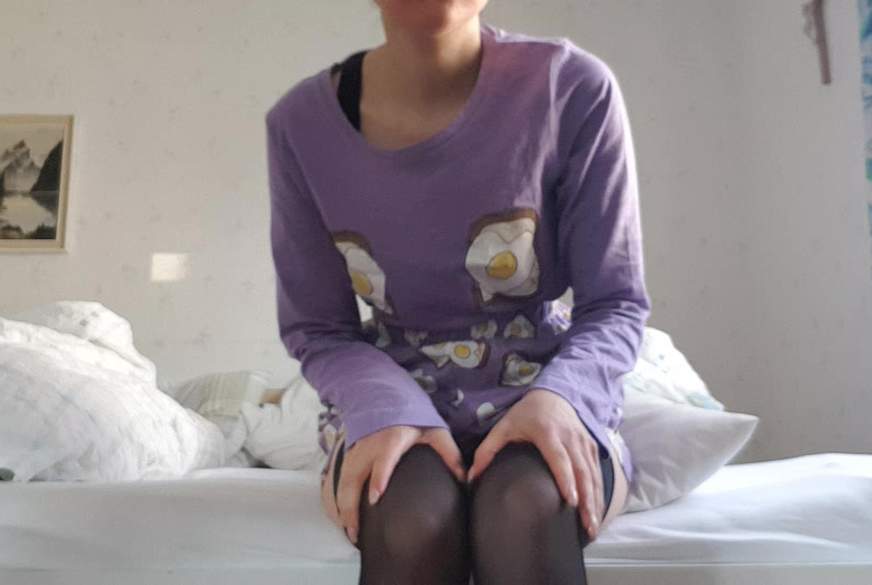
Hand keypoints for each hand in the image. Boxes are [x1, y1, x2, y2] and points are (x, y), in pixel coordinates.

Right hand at [337, 425, 466, 544]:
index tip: (375, 498)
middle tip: (356, 531)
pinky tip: (341, 518)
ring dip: (342, 507)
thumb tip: (464, 478)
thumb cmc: (412, 418)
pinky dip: (336, 500)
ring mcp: (355, 451)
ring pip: (342, 482)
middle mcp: (369, 447)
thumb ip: (448, 451)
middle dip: (352, 505)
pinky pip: (336, 480)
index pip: (384, 460)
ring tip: (349, 531)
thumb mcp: (434, 430)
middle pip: (354, 477)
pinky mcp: (347, 456)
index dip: (379, 477)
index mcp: (392, 439)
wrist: (386, 399)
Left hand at [466, 388, 603, 539]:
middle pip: (582, 472)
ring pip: (593, 475)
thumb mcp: (504, 427)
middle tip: (586, 526)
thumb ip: (487, 450)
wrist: (553, 394)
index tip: (571, 501)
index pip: (560, 459)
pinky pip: (597, 473)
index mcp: (548, 432)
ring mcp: (584, 443)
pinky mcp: (591, 447)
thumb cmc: (526, 414)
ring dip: (595, 501)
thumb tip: (470, 477)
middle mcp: (570, 438)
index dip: (566, 479)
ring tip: (593, 527)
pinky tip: (596, 513)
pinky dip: (599, 494)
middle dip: (586, 500)